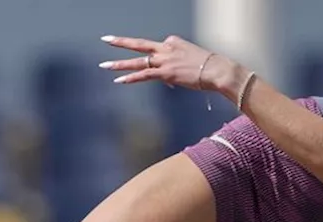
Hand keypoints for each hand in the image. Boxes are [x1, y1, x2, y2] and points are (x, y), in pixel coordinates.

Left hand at [99, 34, 241, 92]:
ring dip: (119, 64)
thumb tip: (170, 80)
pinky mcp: (165, 73)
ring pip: (137, 61)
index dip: (159, 62)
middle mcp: (166, 48)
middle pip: (140, 45)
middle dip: (121, 42)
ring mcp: (164, 60)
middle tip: (106, 39)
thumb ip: (179, 68)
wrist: (217, 70)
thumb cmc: (210, 69)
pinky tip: (118, 80)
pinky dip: (131, 78)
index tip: (168, 73)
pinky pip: (143, 75)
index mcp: (173, 43)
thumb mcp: (194, 63)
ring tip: (104, 65)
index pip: (158, 50)